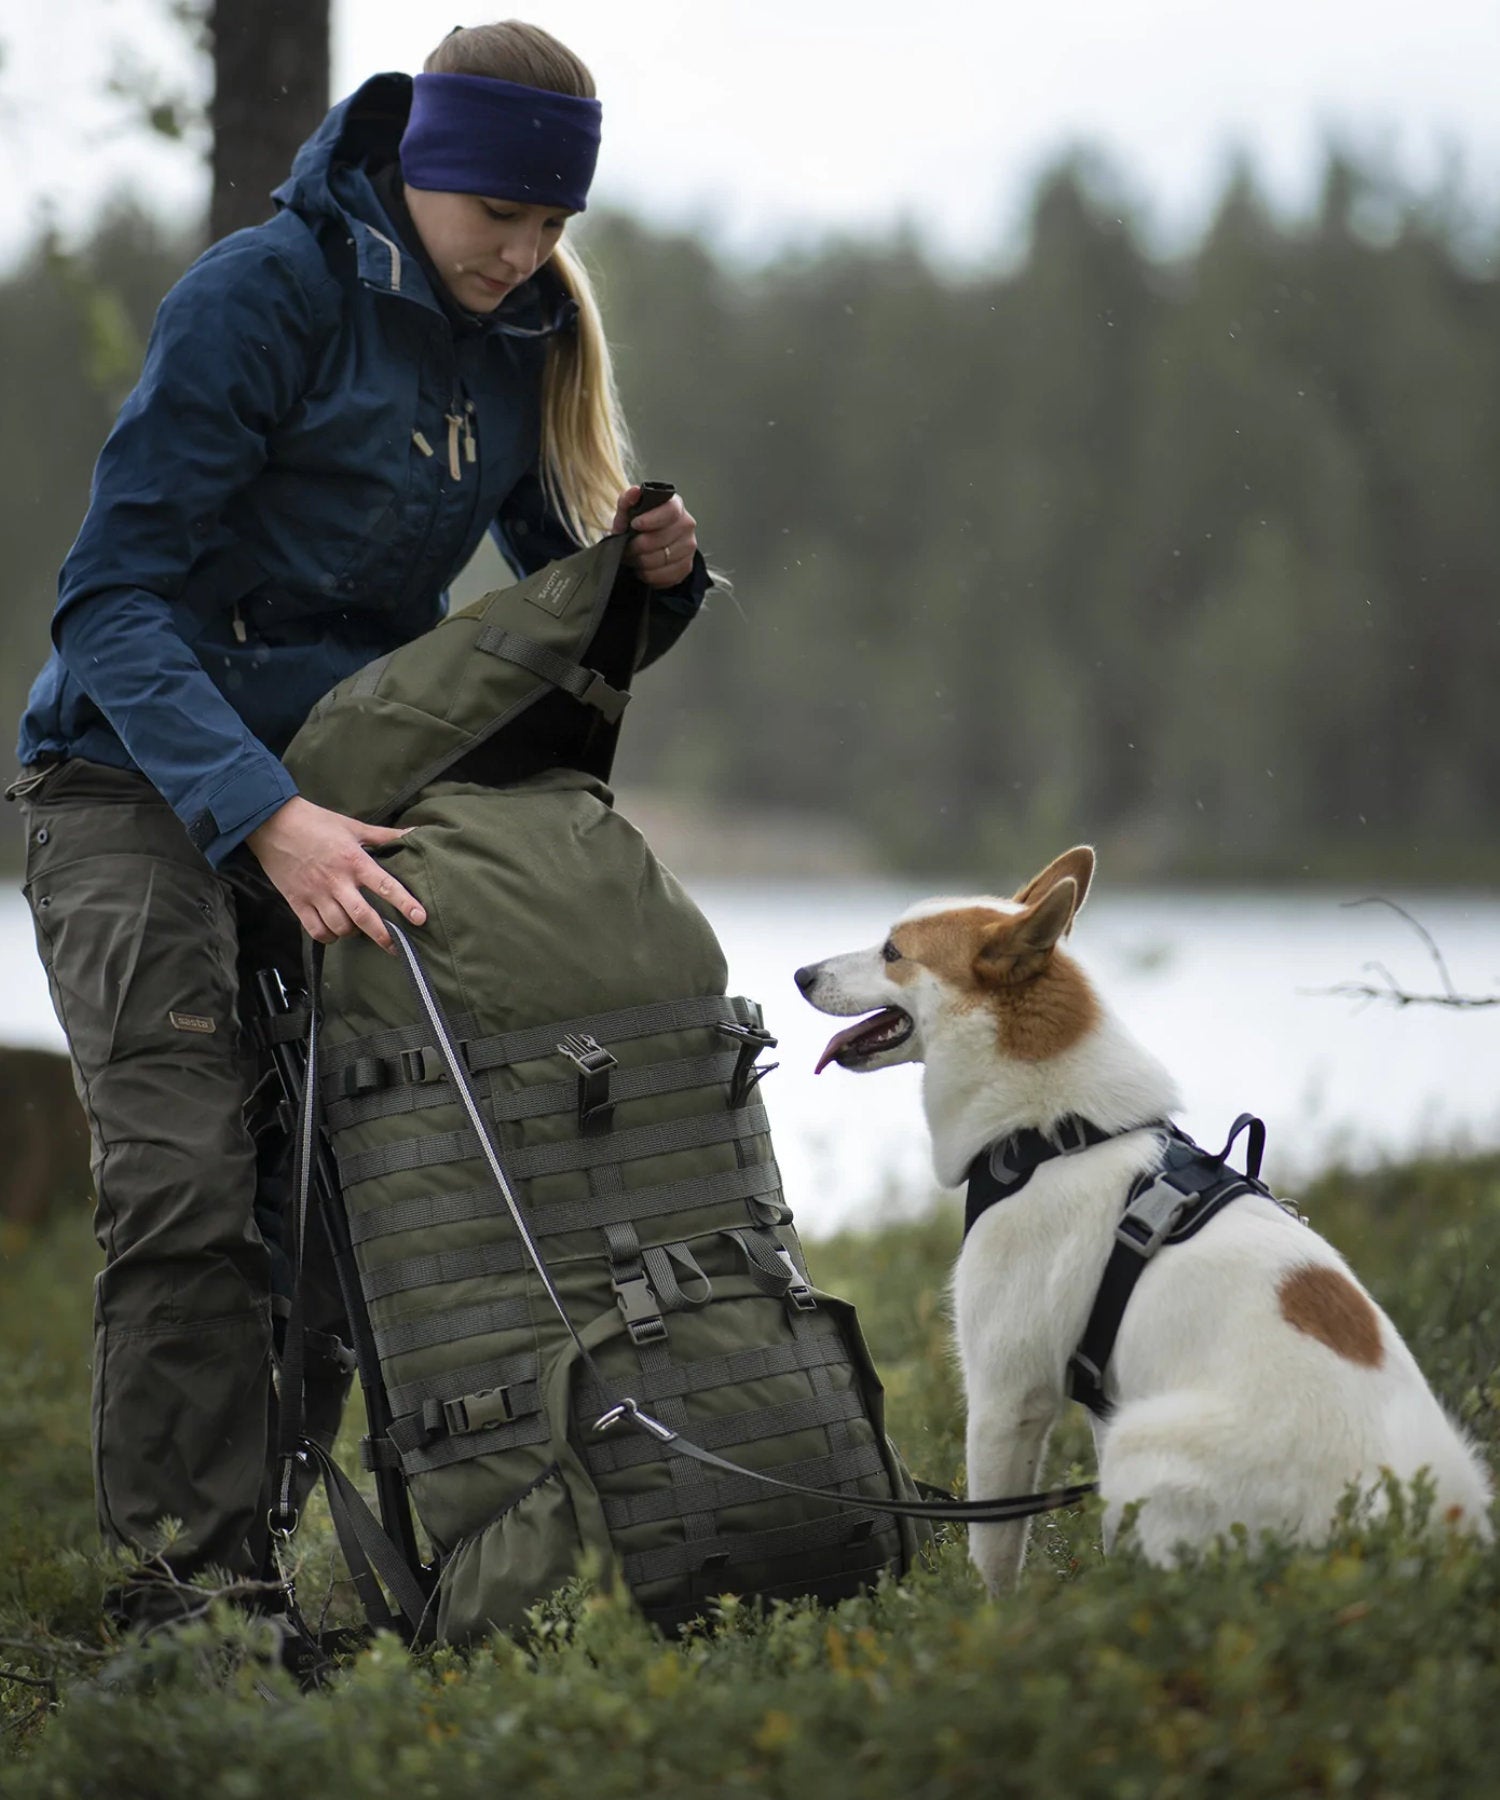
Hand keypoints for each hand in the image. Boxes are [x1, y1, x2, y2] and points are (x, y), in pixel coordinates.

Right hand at [247, 796, 426, 952]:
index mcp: (354, 860)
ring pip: (340, 927)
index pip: (385, 885)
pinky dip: (329, 936)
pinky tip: (335, 932)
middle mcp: (337, 881)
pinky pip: (316, 930)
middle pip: (363, 916)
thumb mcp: (353, 826)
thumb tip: (415, 832)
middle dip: (382, 935)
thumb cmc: (316, 822)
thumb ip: (385, 835)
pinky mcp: (297, 902)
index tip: (420, 918)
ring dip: (354, 933)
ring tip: (361, 930)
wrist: (272, 822)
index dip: (405, 903)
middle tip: (396, 947)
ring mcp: (316, 894)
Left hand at [610, 485, 697, 589]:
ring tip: (634, 557)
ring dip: (641, 562)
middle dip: (638, 546)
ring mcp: (689, 547)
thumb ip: (627, 501)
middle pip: (662, 539)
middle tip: (627, 547)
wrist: (648, 545)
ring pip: (661, 559)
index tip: (636, 524)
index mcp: (675, 506)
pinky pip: (664, 576)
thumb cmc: (638, 526)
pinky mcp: (687, 566)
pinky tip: (643, 568)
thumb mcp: (628, 512)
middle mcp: (687, 525)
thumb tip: (634, 492)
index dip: (652, 519)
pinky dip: (649, 574)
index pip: (670, 511)